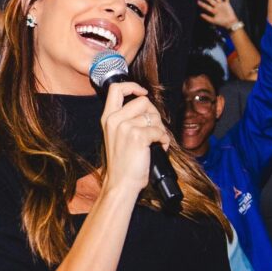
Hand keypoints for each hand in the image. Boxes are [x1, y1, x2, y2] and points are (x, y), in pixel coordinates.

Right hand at [99, 80, 169, 195]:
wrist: (121, 184)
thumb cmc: (122, 163)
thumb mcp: (116, 136)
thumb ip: (125, 119)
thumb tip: (146, 107)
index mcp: (107, 118)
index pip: (116, 89)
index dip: (132, 86)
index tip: (142, 93)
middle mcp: (114, 120)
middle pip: (142, 101)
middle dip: (154, 113)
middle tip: (154, 129)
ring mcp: (125, 127)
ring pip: (153, 116)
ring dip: (160, 129)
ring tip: (156, 141)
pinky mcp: (138, 136)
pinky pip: (159, 131)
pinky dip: (164, 140)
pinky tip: (159, 148)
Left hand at [197, 0, 239, 29]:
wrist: (230, 23)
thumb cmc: (222, 22)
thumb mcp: (213, 21)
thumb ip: (207, 18)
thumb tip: (201, 14)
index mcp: (213, 11)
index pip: (207, 6)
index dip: (202, 4)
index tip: (198, 1)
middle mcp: (217, 7)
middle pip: (211, 1)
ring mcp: (222, 5)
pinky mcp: (227, 4)